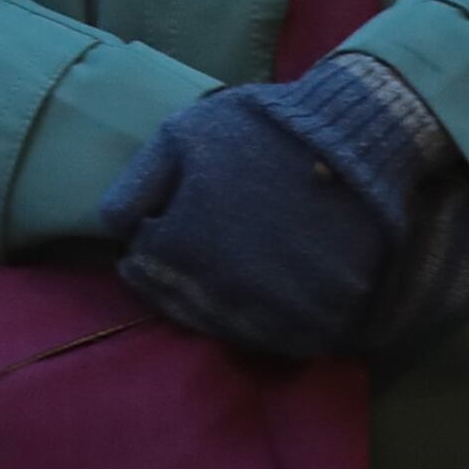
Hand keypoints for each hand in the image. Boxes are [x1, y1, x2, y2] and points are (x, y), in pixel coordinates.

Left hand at [101, 57, 435, 361]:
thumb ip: (136, 187)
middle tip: (167, 271)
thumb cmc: (259, 129)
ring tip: (207, 284)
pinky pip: (276, 338)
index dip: (142, 255)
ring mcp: (279, 313)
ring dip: (209, 308)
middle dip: (169, 284)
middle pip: (183, 304)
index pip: (145, 268)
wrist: (352, 139)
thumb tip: (115, 233)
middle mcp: (229, 291)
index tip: (141, 248)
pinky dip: (256, 323)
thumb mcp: (181, 136)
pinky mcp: (325, 324)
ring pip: (227, 327)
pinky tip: (248, 298)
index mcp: (186, 246)